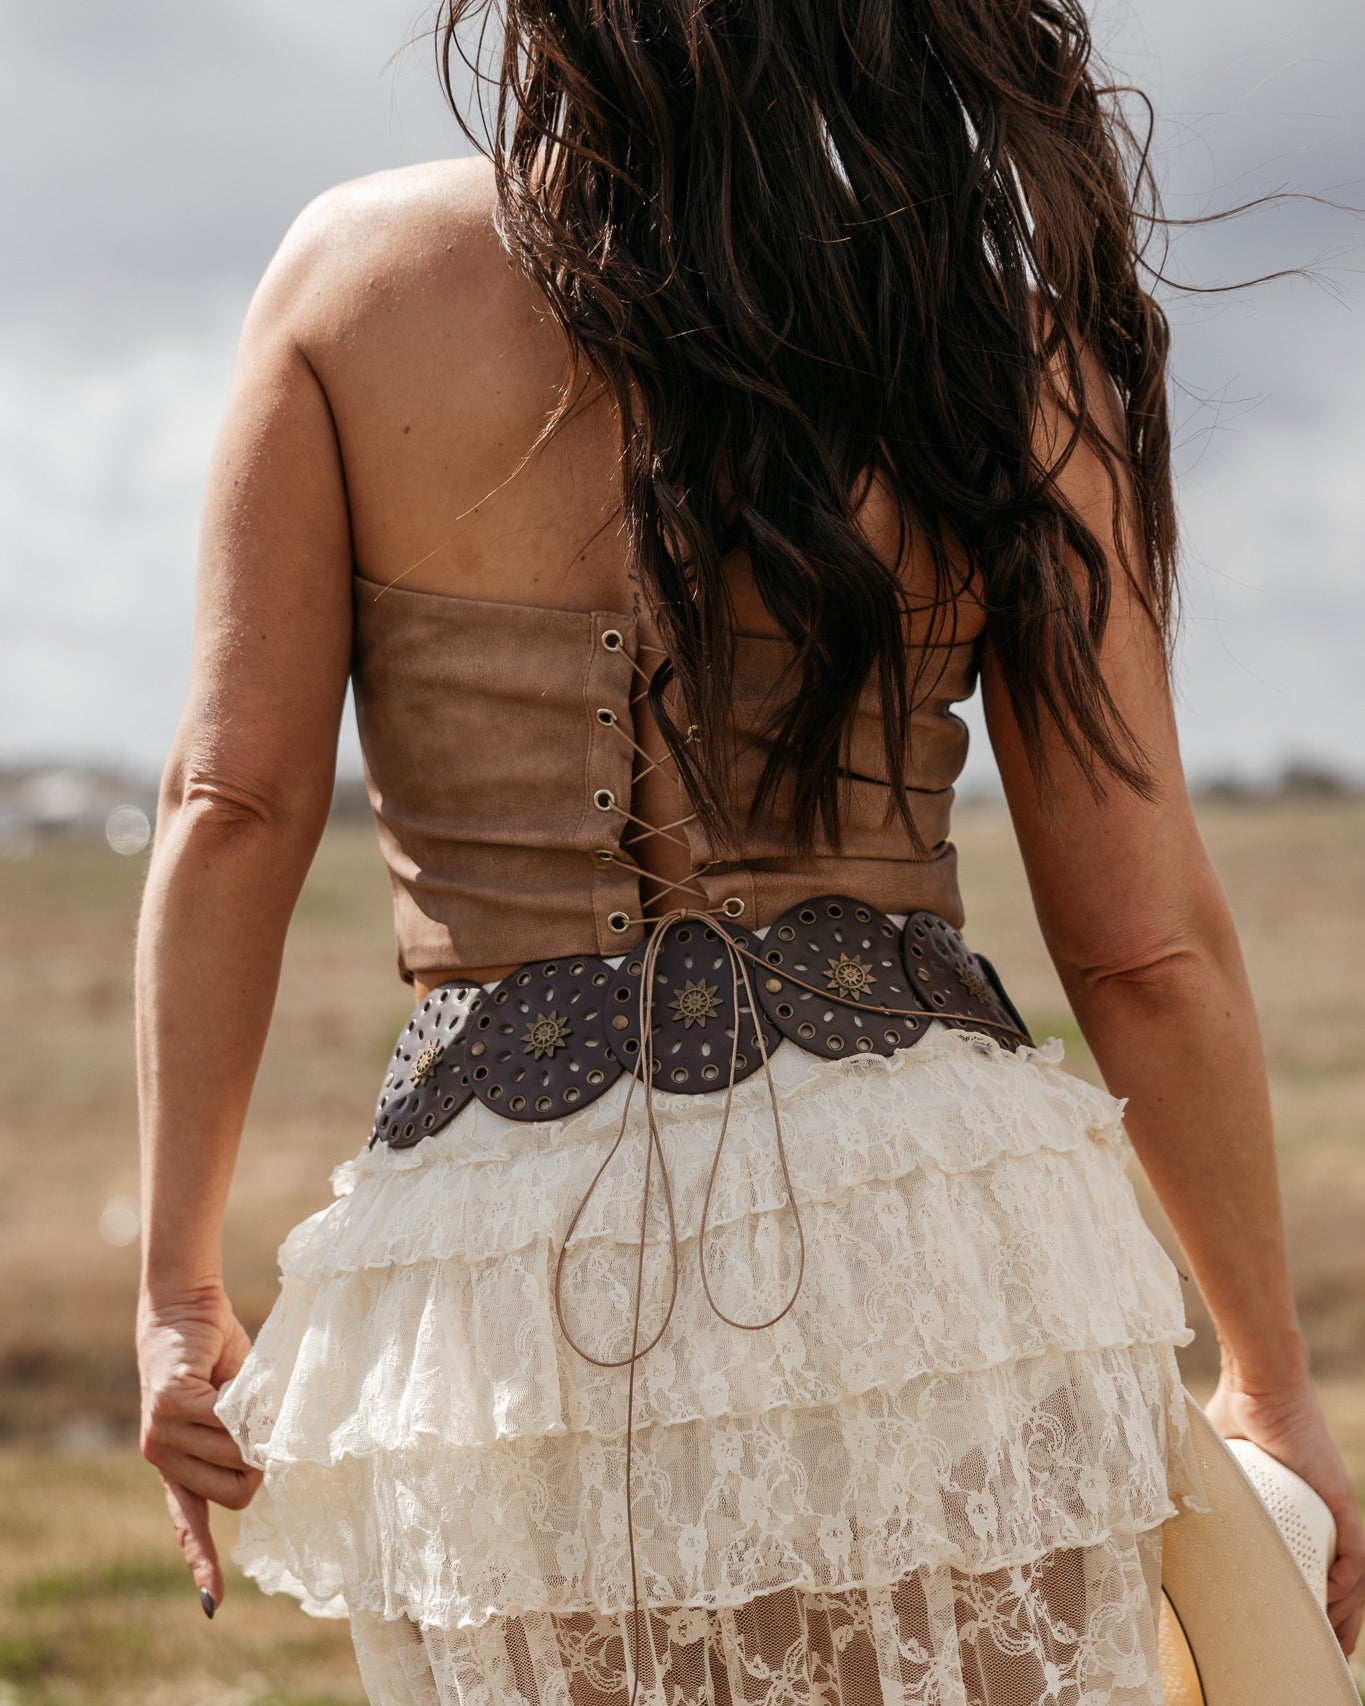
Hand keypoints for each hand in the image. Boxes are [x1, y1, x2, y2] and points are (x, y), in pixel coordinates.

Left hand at [136, 1284, 263, 1613]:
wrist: (185, 1308)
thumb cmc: (215, 1357)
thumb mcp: (236, 1405)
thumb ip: (247, 1434)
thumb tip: (274, 1461)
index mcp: (177, 1464)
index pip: (189, 1523)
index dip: (203, 1562)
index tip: (213, 1606)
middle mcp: (162, 1457)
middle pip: (236, 1491)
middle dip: (257, 1460)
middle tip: (252, 1423)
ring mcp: (161, 1433)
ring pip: (234, 1454)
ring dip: (248, 1422)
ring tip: (232, 1390)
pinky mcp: (169, 1404)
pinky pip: (225, 1418)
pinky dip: (239, 1397)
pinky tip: (222, 1375)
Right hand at [1205, 1370, 1364, 1657]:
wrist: (1255, 1385)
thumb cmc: (1233, 1416)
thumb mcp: (1214, 1466)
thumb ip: (1194, 1487)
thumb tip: (1147, 1510)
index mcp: (1295, 1510)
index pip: (1312, 1565)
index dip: (1312, 1601)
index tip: (1300, 1632)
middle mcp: (1320, 1514)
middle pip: (1340, 1581)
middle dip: (1337, 1621)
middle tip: (1325, 1654)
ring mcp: (1332, 1507)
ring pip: (1353, 1574)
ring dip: (1348, 1611)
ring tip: (1336, 1642)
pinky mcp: (1339, 1498)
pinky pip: (1355, 1549)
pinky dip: (1350, 1579)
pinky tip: (1336, 1598)